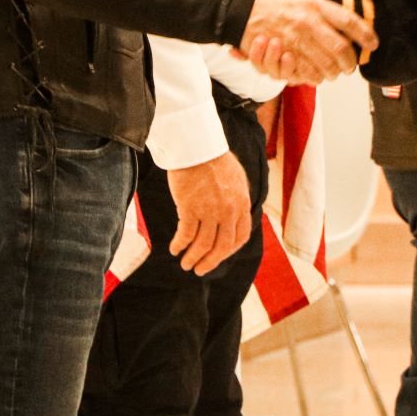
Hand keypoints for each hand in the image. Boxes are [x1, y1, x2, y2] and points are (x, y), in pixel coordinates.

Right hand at [166, 150, 252, 275]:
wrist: (197, 145)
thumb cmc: (212, 159)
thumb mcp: (235, 179)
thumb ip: (236, 200)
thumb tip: (233, 217)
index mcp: (241, 204)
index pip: (240, 237)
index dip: (228, 252)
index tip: (218, 256)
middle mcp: (229, 211)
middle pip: (222, 247)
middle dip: (210, 262)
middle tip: (199, 269)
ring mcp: (210, 211)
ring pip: (203, 245)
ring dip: (193, 258)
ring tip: (185, 263)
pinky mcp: (190, 208)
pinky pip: (186, 235)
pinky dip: (180, 245)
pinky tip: (174, 249)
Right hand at [238, 0, 377, 83]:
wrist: (244, 13)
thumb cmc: (275, 3)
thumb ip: (322, 0)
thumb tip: (348, 5)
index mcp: (315, 4)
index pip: (348, 20)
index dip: (365, 34)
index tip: (373, 43)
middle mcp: (308, 21)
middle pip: (341, 48)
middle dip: (351, 61)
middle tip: (352, 65)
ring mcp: (297, 39)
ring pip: (327, 63)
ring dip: (335, 72)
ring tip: (337, 72)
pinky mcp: (286, 54)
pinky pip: (308, 72)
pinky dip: (317, 76)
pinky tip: (320, 75)